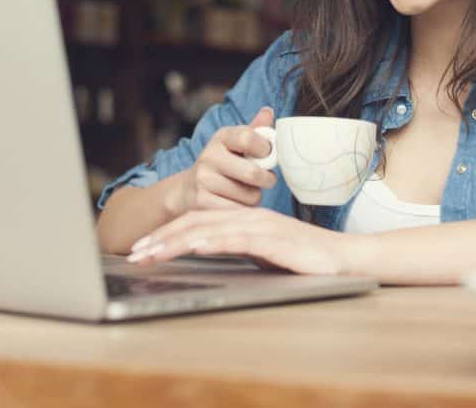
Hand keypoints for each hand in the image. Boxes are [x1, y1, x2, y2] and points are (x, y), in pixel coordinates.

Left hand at [126, 207, 362, 275]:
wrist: (342, 258)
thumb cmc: (304, 258)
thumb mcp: (263, 253)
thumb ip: (237, 249)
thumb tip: (208, 253)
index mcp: (244, 219)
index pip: (198, 222)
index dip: (168, 233)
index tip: (143, 248)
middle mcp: (248, 217)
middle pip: (196, 223)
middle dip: (161, 238)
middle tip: (133, 253)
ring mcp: (260, 226)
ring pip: (209, 230)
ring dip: (175, 242)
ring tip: (150, 254)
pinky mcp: (272, 240)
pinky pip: (236, 239)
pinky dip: (212, 242)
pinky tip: (194, 247)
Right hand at [164, 107, 277, 215]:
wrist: (188, 188)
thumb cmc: (223, 163)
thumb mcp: (236, 143)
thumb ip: (255, 129)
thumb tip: (268, 111)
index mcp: (222, 137)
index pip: (249, 138)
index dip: (266, 149)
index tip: (267, 155)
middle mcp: (209, 156)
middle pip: (253, 173)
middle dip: (267, 179)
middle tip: (265, 180)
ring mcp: (203, 180)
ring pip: (250, 196)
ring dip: (254, 197)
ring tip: (245, 191)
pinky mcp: (201, 203)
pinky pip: (239, 211)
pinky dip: (243, 210)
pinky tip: (236, 203)